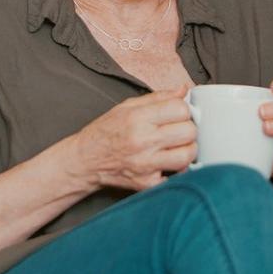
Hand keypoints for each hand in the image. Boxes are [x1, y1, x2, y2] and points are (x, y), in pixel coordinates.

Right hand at [70, 87, 197, 191]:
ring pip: (187, 155)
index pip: (180, 109)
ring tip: (178, 146)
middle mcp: (143, 141)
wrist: (84, 160)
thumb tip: (184, 90)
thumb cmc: (105, 132)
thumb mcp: (127, 106)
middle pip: (189, 131)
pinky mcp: (147, 183)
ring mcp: (146, 164)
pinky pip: (176, 176)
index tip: (179, 113)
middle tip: (180, 130)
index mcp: (138, 118)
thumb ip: (158, 97)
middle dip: (189, 128)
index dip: (184, 110)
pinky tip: (169, 162)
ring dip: (188, 149)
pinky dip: (178, 170)